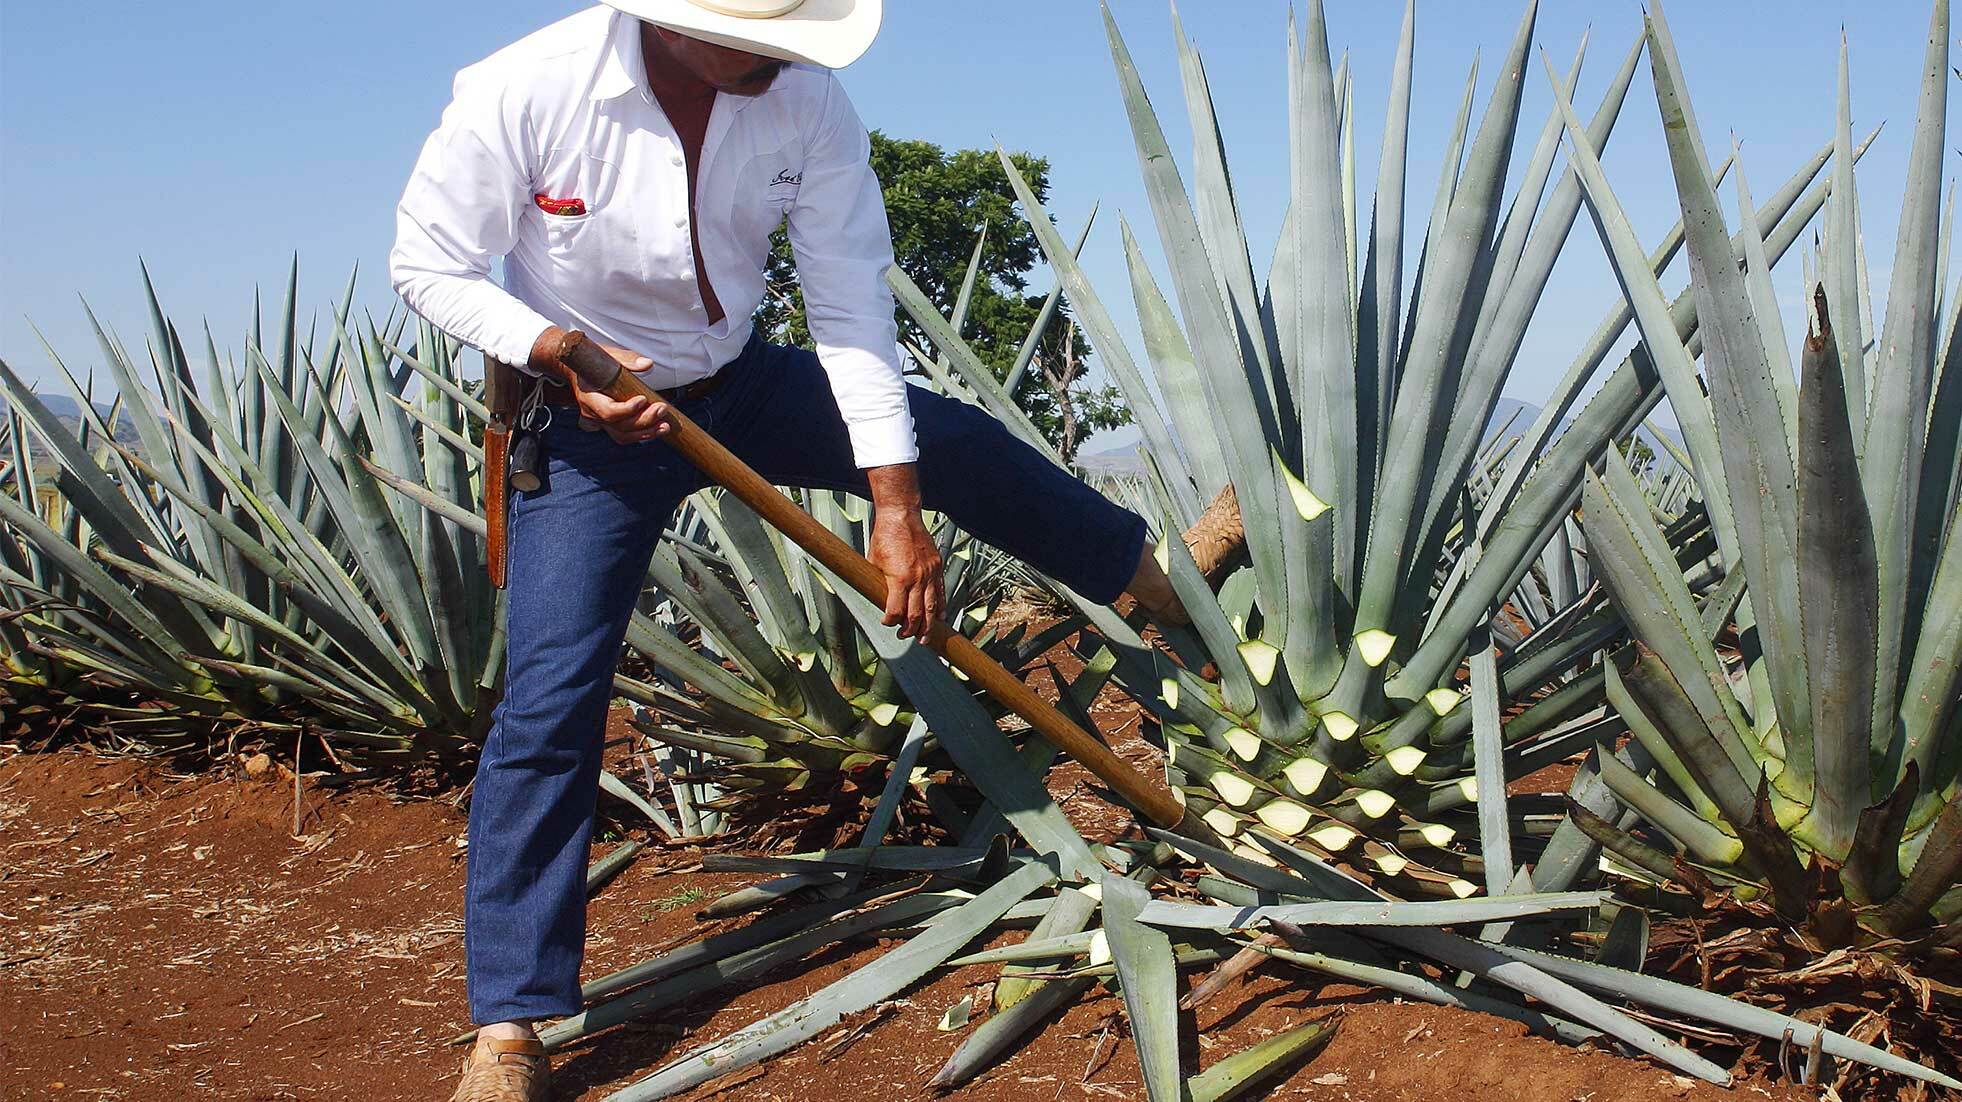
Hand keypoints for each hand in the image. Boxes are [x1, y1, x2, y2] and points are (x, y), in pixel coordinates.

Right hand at [575, 344, 677, 443]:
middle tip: (662, 409)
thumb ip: (627, 359)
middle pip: (619, 426)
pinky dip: (641, 435)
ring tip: (665, 426)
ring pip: (623, 436)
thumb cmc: (594, 361)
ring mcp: (599, 422)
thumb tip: (647, 364)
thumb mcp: (608, 355)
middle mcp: (592, 413)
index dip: (627, 409)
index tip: (644, 399)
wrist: (579, 370)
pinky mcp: (608, 425)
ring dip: (646, 433)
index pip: (608, 411)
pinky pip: (624, 436)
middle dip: (644, 420)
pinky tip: (657, 428)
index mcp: (589, 396)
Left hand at [864, 465, 942, 640]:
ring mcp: (930, 573)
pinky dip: (941, 607)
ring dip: (928, 625)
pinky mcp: (937, 567)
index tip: (887, 623)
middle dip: (911, 630)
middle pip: (916, 614)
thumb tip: (878, 599)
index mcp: (899, 578)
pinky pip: (941, 592)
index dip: (890, 621)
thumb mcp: (874, 563)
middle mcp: (917, 578)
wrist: (901, 516)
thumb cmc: (885, 536)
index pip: (896, 611)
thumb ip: (878, 583)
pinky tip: (939, 617)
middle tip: (906, 637)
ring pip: (932, 607)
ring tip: (925, 637)